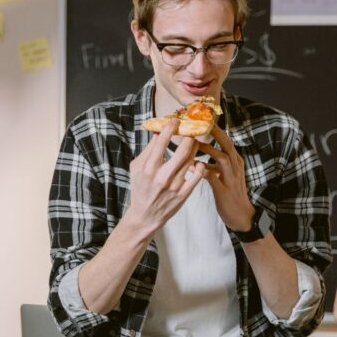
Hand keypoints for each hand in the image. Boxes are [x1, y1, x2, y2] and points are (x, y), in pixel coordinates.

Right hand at [126, 118, 205, 232]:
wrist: (145, 215)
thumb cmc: (140, 188)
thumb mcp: (136, 168)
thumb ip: (147, 150)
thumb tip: (159, 132)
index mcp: (149, 168)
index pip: (162, 142)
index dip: (170, 127)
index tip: (175, 120)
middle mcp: (162, 176)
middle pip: (183, 149)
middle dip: (189, 136)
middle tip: (191, 130)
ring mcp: (175, 186)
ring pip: (192, 160)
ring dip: (195, 148)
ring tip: (194, 143)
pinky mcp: (183, 194)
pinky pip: (198, 176)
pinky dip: (201, 166)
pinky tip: (198, 162)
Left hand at [196, 126, 253, 231]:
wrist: (241, 216)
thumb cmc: (229, 194)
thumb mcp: (225, 175)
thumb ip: (214, 163)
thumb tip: (197, 153)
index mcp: (235, 162)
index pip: (226, 141)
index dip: (216, 130)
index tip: (204, 120)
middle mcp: (235, 167)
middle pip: (227, 145)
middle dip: (215, 133)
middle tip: (201, 123)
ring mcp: (231, 179)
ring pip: (222, 158)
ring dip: (208, 149)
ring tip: (194, 143)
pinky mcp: (225, 191)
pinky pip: (214, 178)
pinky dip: (204, 170)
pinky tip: (193, 166)